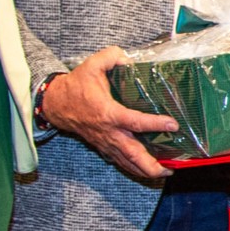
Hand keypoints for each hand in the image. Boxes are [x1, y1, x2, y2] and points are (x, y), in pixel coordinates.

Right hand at [39, 47, 177, 179]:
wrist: (56, 104)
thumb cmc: (76, 86)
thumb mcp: (92, 65)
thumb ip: (111, 56)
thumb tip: (128, 58)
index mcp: (109, 113)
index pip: (136, 122)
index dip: (155, 124)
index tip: (173, 124)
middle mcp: (109, 132)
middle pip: (133, 155)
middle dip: (151, 165)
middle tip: (170, 170)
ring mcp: (106, 143)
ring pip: (127, 163)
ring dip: (146, 171)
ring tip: (165, 173)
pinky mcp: (104, 147)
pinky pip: (121, 161)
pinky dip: (134, 168)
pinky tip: (148, 170)